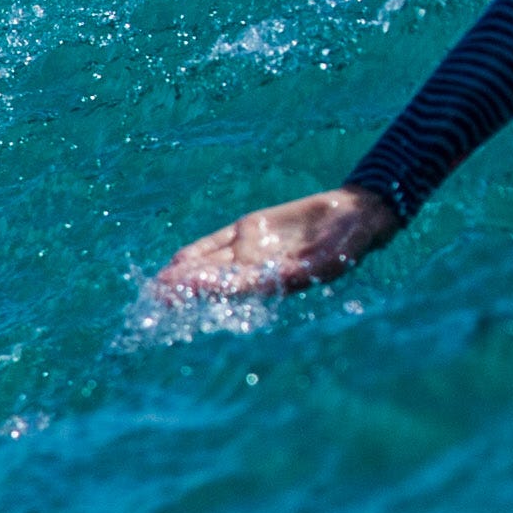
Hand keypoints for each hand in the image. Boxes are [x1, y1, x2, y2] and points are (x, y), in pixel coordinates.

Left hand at [147, 186, 392, 311]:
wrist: (355, 214)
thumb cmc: (350, 242)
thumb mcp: (330, 258)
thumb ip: (305, 269)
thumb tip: (281, 278)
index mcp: (277, 282)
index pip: (238, 288)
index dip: (213, 290)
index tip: (189, 294)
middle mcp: (258, 270)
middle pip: (216, 281)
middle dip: (188, 289)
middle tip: (158, 298)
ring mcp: (250, 251)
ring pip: (211, 264)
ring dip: (184, 275)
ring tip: (157, 286)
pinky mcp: (248, 231)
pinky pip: (215, 243)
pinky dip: (196, 253)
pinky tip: (175, 263)